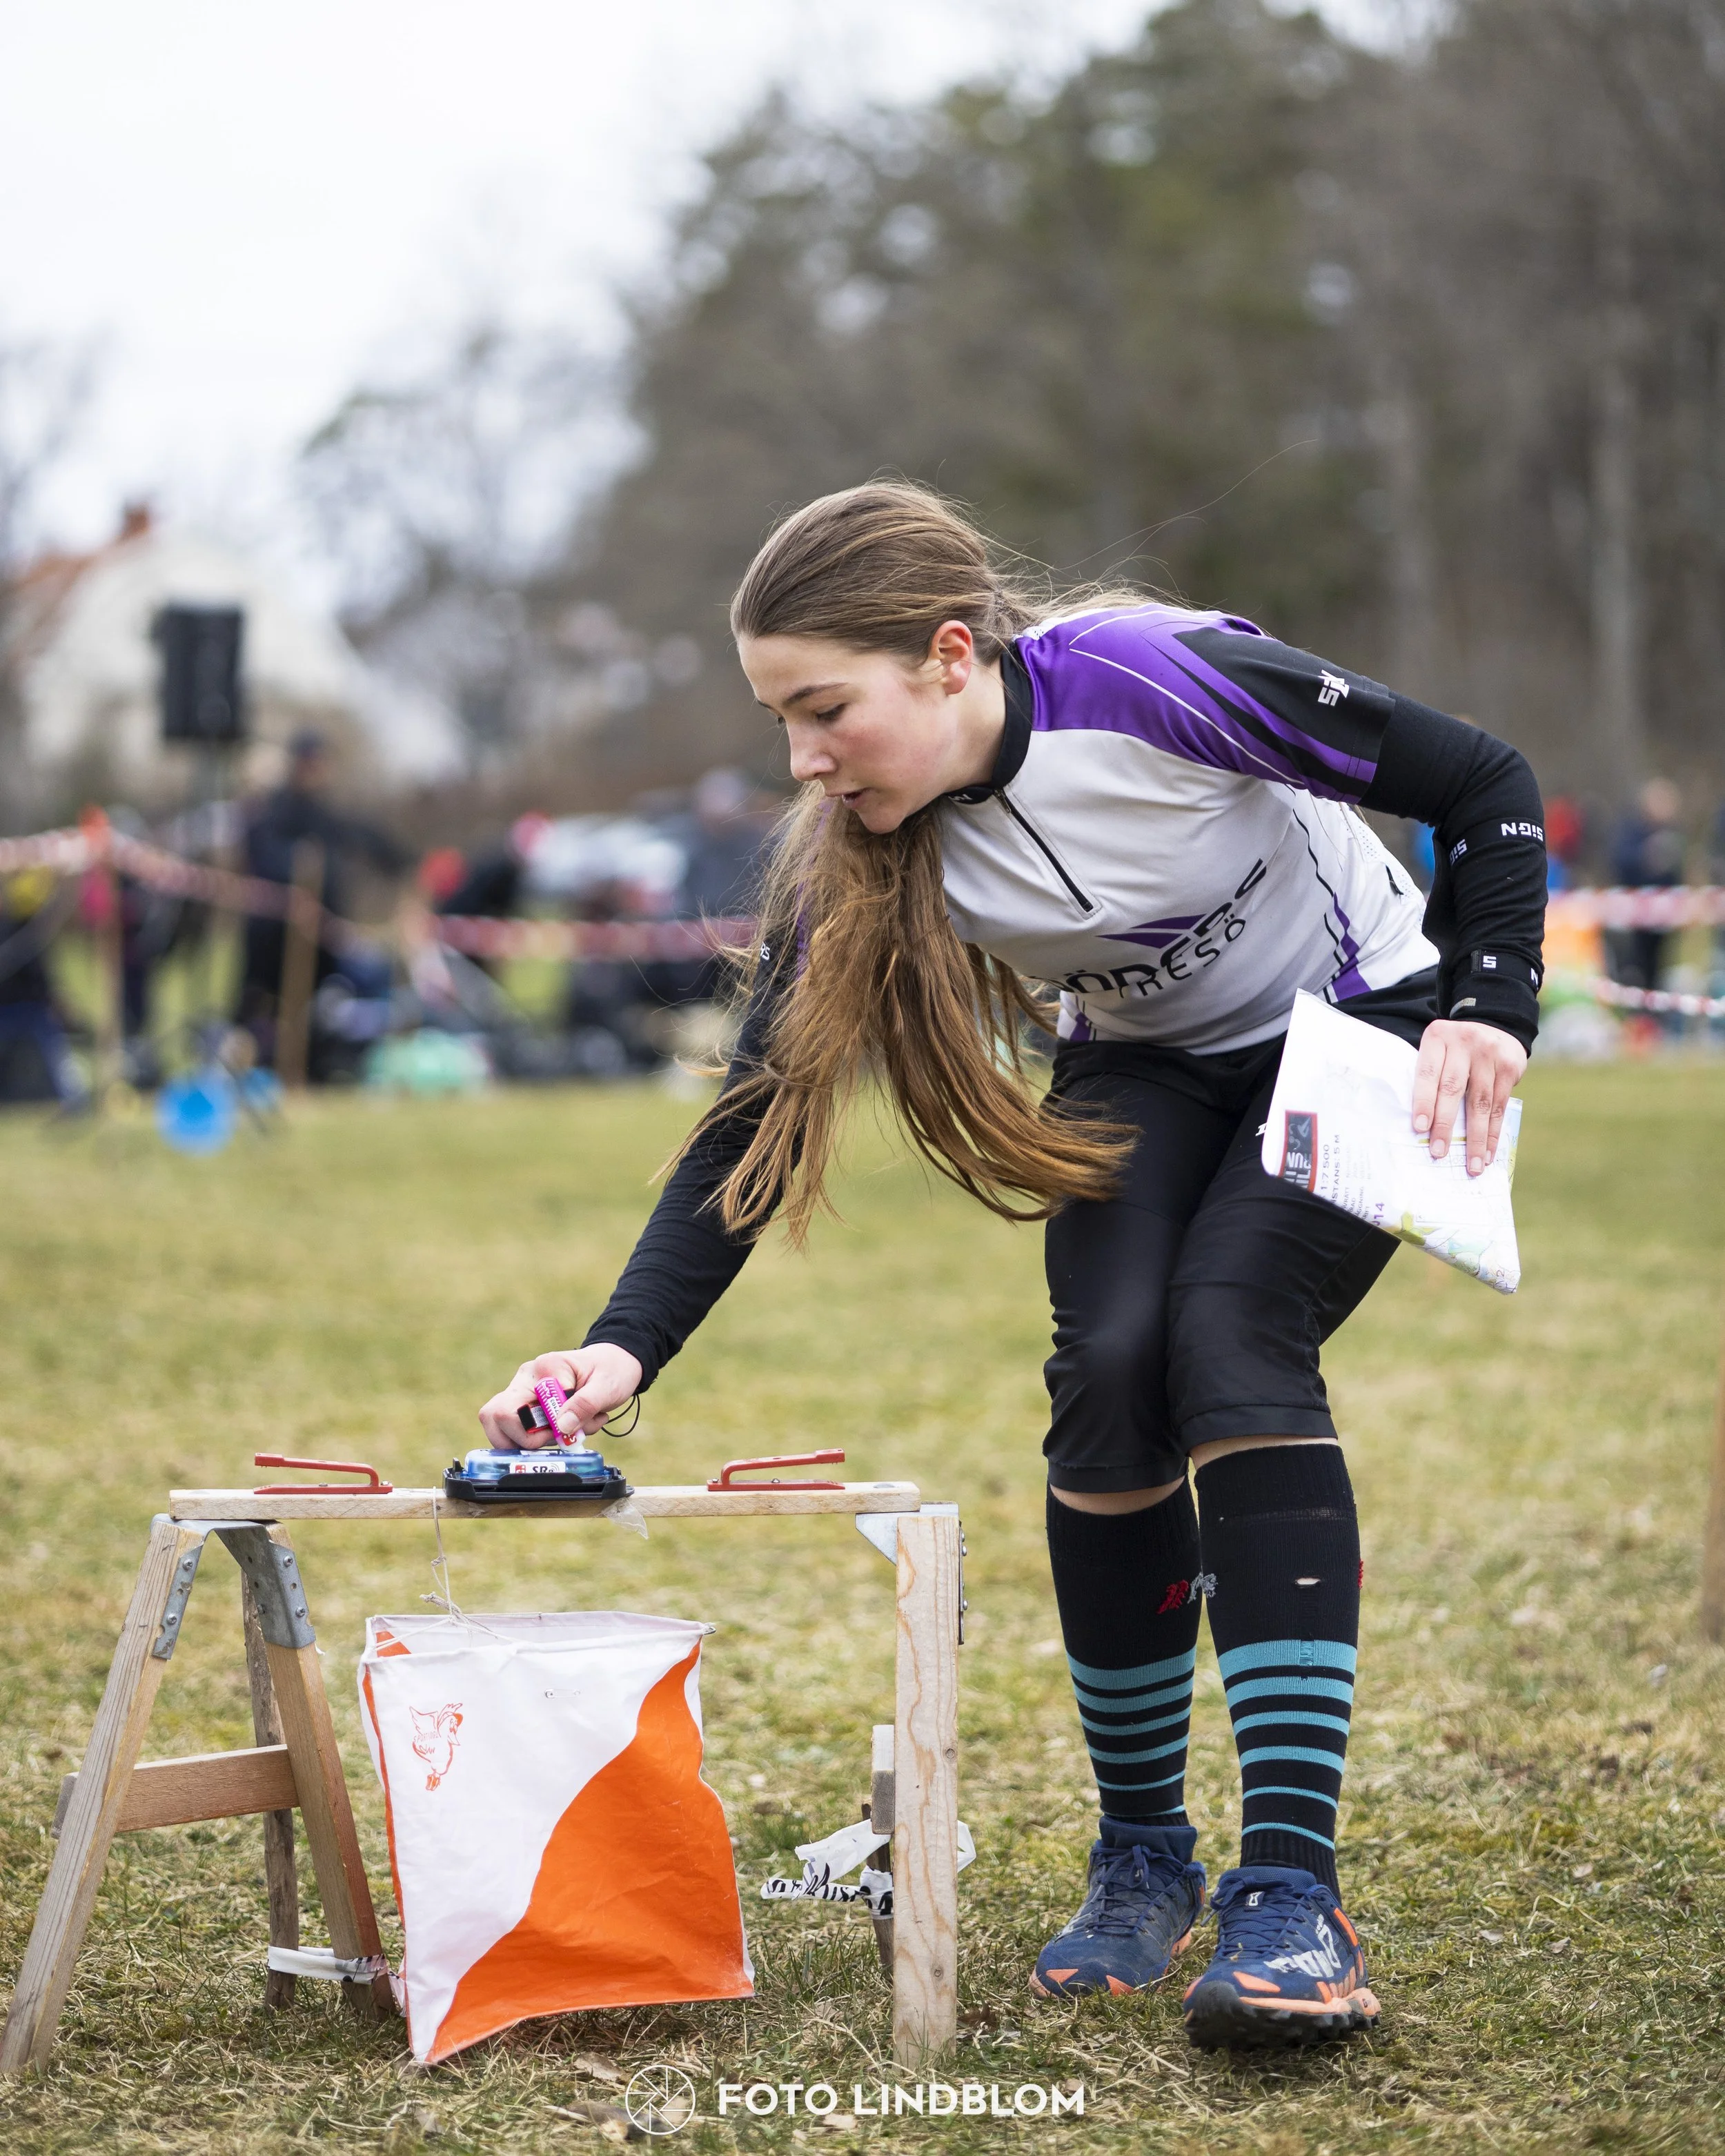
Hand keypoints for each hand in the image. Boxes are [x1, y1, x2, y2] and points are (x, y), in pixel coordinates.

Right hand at [477, 1344, 644, 1449]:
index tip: (571, 1425)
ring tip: (567, 1431)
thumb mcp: (606, 1387)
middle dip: (529, 1439)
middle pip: (497, 1418)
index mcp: (543, 1369)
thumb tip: (561, 1426)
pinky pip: (517, 1433)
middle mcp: (525, 1379)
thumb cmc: (611, 1371)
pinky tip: (563, 1431)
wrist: (614, 1365)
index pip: (515, 1410)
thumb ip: (584, 1405)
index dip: (541, 1429)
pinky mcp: (524, 1406)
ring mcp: (521, 1392)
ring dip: (536, 1441)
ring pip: (503, 1430)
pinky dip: (539, 1441)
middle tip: (560, 1434)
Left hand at [1411, 1019, 1527, 1174]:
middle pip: (1453, 1089)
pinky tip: (1489, 1152)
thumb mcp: (1437, 1049)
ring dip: (1477, 1139)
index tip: (1419, 1128)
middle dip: (1446, 1125)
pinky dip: (1494, 1132)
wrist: (1494, 1023)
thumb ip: (1430, 1077)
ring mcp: (1490, 1054)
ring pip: (1480, 1102)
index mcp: (1437, 1037)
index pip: (1427, 1073)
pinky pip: (1500, 1106)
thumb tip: (1421, 1128)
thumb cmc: (1453, 1048)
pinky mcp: (1510, 1067)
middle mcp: (1464, 1043)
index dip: (1423, 1102)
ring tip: (1473, 1165)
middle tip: (1439, 1153)